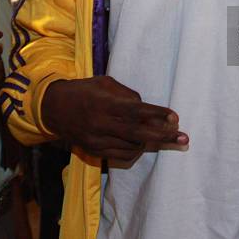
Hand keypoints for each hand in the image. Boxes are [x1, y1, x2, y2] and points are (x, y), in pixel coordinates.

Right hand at [42, 77, 188, 161]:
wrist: (53, 108)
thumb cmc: (84, 90)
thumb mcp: (105, 82)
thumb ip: (126, 94)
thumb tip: (146, 108)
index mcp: (104, 103)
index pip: (136, 111)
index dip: (157, 114)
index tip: (175, 117)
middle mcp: (101, 124)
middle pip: (138, 133)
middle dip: (164, 136)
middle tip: (184, 138)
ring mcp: (97, 140)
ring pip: (132, 146)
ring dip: (152, 142)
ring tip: (168, 137)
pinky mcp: (94, 151)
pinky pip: (122, 155)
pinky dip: (136, 149)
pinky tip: (144, 143)